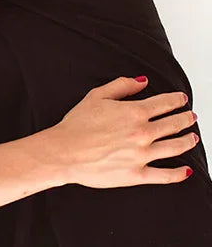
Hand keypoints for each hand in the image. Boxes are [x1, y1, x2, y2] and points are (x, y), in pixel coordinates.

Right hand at [46, 76, 197, 187]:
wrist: (63, 152)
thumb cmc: (76, 125)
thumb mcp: (96, 96)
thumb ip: (121, 85)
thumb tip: (142, 81)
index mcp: (134, 112)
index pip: (164, 103)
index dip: (176, 100)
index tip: (181, 100)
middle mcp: (142, 133)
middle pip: (174, 124)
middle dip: (186, 119)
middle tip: (191, 117)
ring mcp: (142, 155)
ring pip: (176, 147)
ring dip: (188, 141)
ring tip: (193, 138)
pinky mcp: (137, 174)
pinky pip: (166, 175)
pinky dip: (179, 173)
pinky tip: (186, 170)